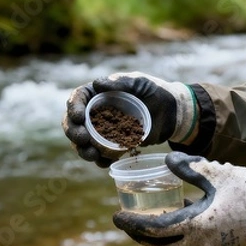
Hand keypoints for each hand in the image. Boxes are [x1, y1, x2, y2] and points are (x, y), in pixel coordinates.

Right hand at [62, 72, 197, 166]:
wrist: (171, 113)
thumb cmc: (155, 92)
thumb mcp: (140, 83)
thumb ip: (121, 83)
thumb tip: (97, 83)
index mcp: (98, 93)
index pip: (78, 98)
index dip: (73, 108)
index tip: (79, 117)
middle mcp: (96, 111)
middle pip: (73, 122)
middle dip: (73, 132)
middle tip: (82, 139)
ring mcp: (102, 129)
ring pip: (83, 141)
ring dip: (82, 150)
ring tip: (92, 155)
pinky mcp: (112, 144)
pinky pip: (100, 154)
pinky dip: (99, 159)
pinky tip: (104, 161)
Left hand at [113, 152, 245, 245]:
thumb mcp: (218, 173)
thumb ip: (189, 167)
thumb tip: (167, 160)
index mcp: (195, 226)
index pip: (154, 230)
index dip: (132, 224)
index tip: (115, 217)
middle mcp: (200, 244)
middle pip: (160, 245)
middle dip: (139, 235)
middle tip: (125, 223)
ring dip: (156, 238)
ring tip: (145, 223)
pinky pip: (189, 245)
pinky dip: (175, 236)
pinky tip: (175, 219)